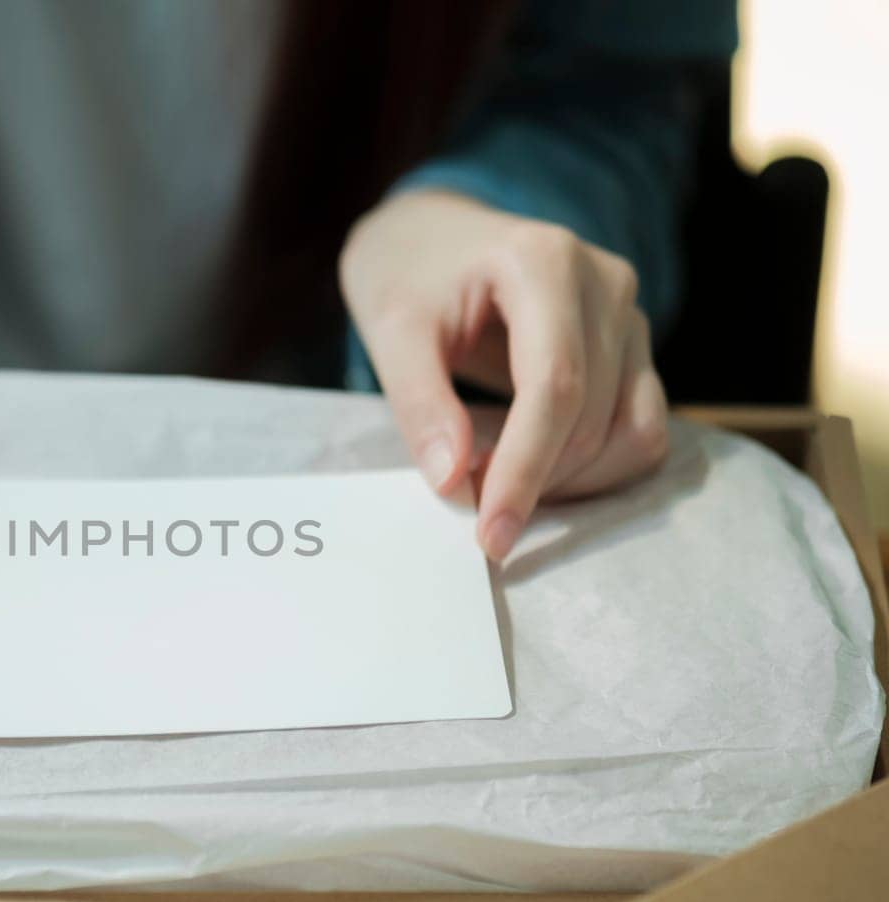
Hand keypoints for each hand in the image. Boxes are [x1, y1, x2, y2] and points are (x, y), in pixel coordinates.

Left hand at [339, 190, 668, 560]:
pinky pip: (642, 428)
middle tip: (466, 500)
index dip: (525, 469)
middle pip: (591, 417)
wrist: (434, 237)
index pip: (555, 387)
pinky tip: (536, 470)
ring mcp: (629, 315)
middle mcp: (606, 283)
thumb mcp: (391, 330)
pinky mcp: (633, 347)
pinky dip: (598, 468)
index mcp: (544, 262)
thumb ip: (420, 403)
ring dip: (570, 481)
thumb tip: (454, 483)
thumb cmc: (407, 275)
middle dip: (535, 480)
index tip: (490, 534)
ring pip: (633, 430)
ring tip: (497, 481)